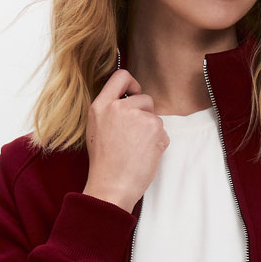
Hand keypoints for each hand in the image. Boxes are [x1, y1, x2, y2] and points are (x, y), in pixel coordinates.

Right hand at [83, 68, 169, 210]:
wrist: (112, 185)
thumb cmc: (105, 163)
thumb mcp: (97, 129)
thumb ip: (110, 111)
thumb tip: (129, 101)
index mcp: (101, 105)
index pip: (121, 76)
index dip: (132, 84)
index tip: (135, 94)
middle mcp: (119, 107)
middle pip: (145, 99)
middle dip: (145, 115)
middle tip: (134, 137)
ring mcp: (138, 116)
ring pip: (155, 118)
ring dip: (151, 132)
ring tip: (136, 150)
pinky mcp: (155, 129)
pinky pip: (164, 132)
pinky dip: (158, 144)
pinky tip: (145, 156)